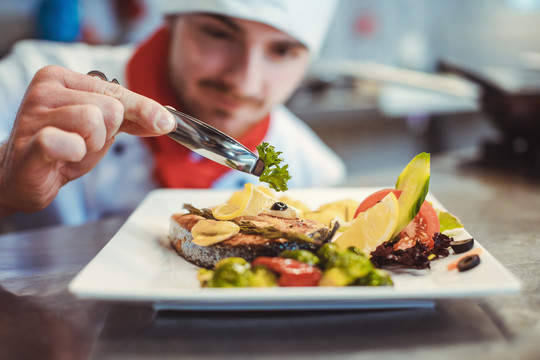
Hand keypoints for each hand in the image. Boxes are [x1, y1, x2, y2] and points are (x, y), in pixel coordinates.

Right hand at [0, 65, 174, 215]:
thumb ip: (131, 117)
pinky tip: (64, 156)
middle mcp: (46, 89)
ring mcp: (34, 114)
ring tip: (73, 149)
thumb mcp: (102, 127)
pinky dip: (76, 153)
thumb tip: (165, 119)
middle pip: (111, 107)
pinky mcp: (31, 142)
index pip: (118, 90)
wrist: (24, 176)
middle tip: (84, 142)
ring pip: (94, 122)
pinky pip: (69, 142)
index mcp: (62, 78)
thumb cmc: (62, 147)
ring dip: (92, 144)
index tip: (166, 123)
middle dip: (107, 132)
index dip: (144, 109)